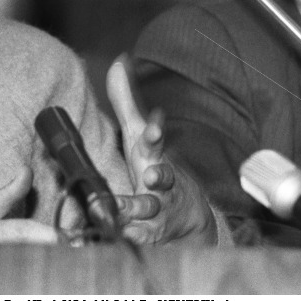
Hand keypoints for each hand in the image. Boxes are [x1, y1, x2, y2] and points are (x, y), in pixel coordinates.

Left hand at [106, 53, 216, 245]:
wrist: (187, 219)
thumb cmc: (155, 169)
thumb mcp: (139, 136)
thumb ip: (126, 102)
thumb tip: (118, 61)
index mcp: (154, 157)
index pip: (155, 142)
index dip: (155, 134)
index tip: (154, 126)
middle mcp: (159, 184)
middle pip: (161, 176)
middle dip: (159, 174)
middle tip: (152, 173)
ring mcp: (157, 211)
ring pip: (149, 210)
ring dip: (134, 209)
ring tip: (117, 210)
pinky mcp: (150, 236)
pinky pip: (139, 238)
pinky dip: (127, 239)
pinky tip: (114, 237)